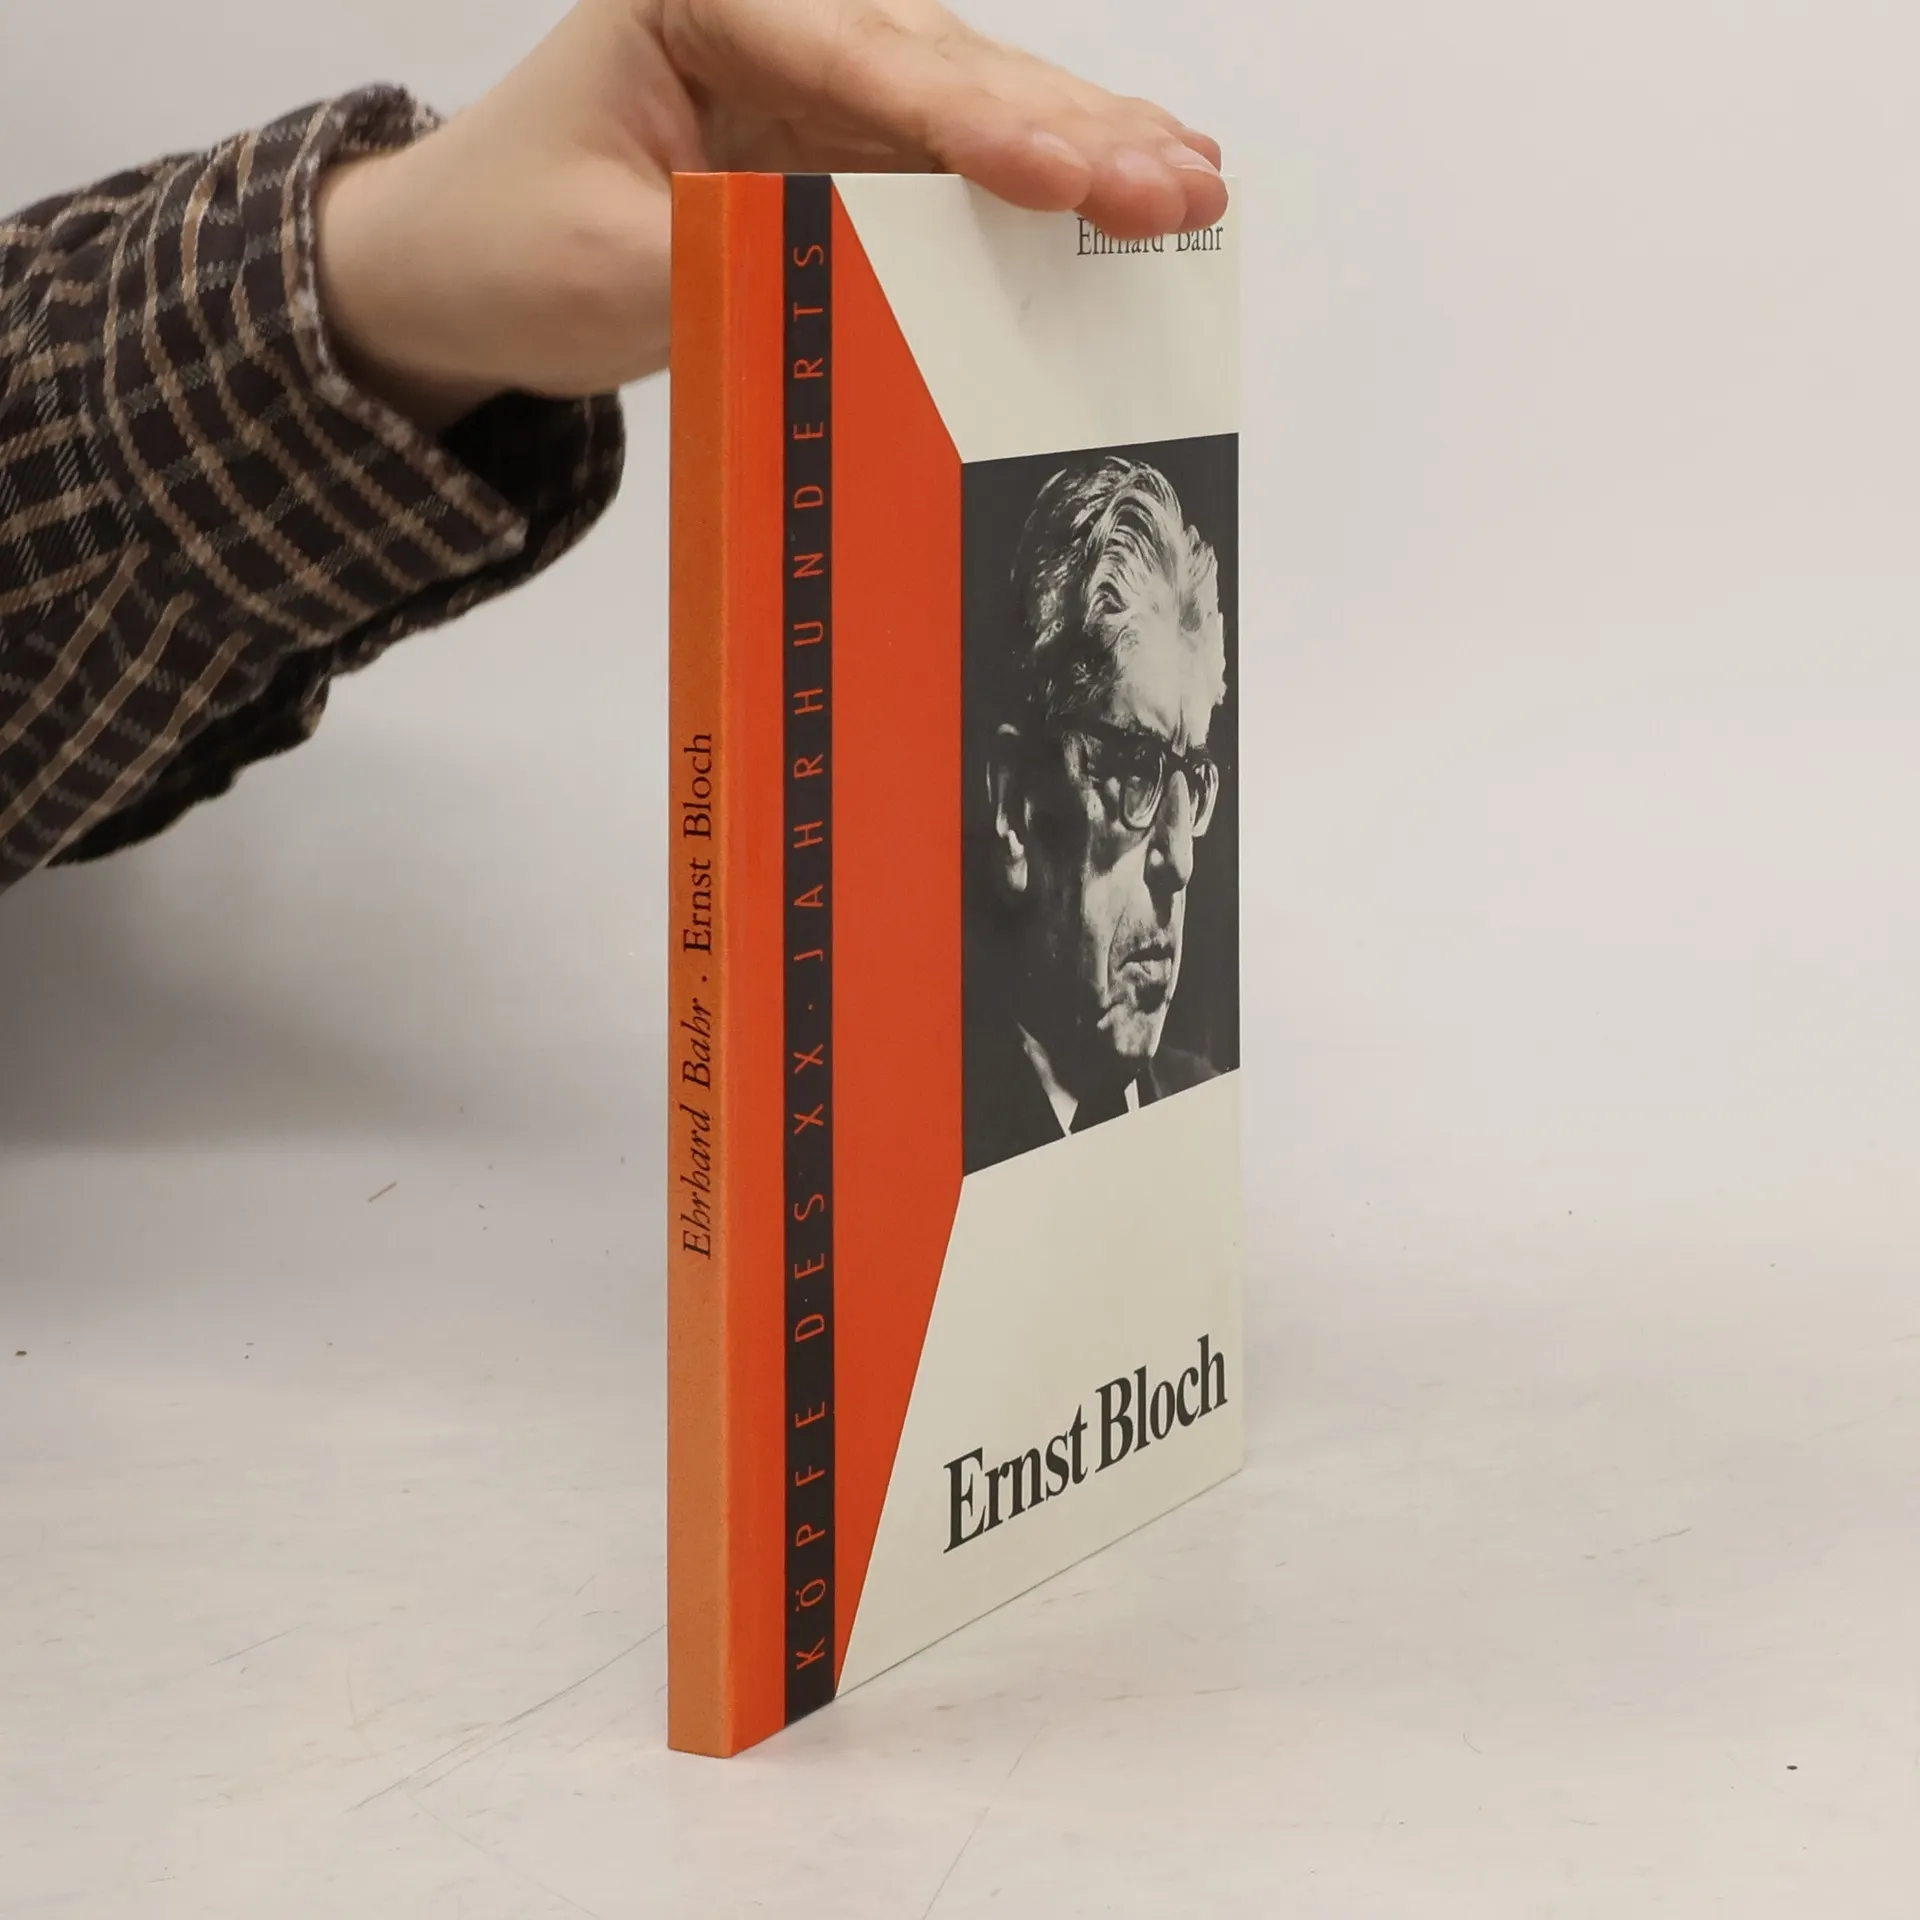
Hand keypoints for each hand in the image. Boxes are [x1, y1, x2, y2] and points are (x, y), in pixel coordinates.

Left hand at [315, 0, 1226, 429]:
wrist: (462, 268)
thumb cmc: (506, 244)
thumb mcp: (607, 266)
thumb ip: (741, 264)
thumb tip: (877, 292)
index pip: (853, 59)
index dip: (969, 124)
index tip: (1060, 177)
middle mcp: (778, 14)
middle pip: (943, 68)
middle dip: (1067, 134)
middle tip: (1176, 185)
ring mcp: (819, 76)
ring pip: (974, 105)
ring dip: (1087, 151)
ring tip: (1192, 188)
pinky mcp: (843, 141)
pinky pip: (958, 160)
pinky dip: (1046, 184)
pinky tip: (1135, 187)